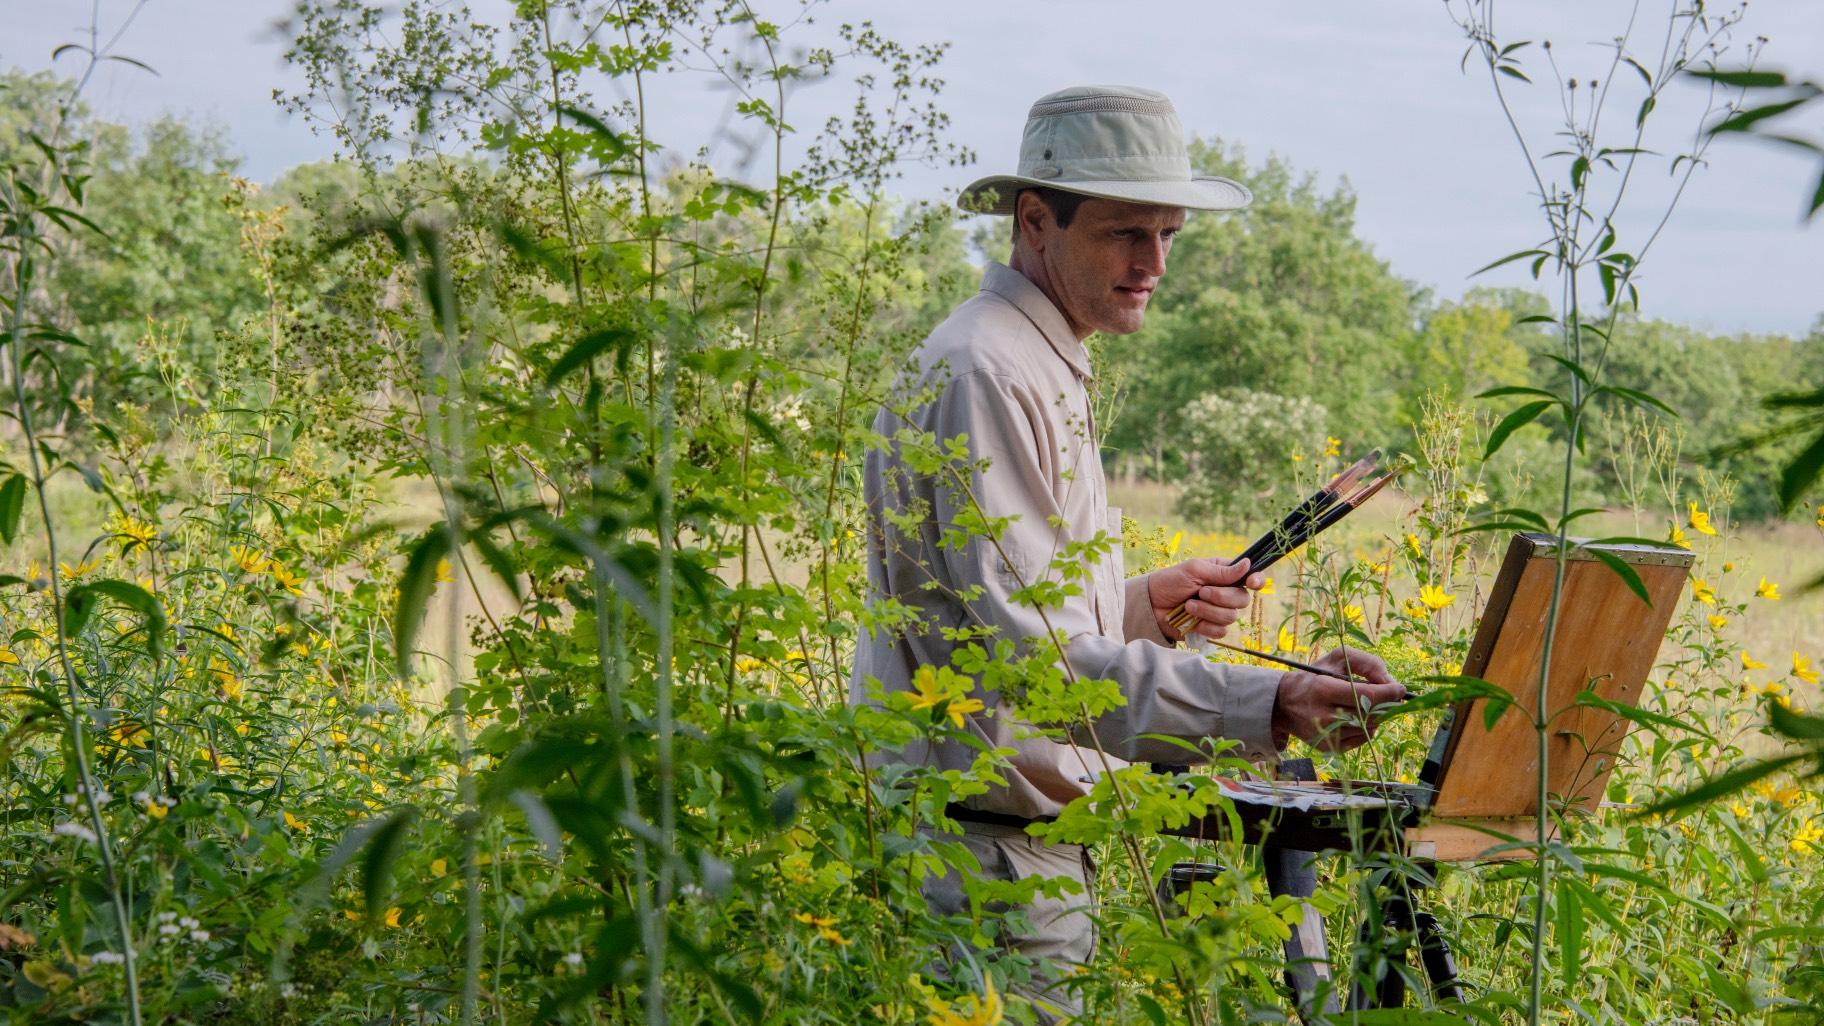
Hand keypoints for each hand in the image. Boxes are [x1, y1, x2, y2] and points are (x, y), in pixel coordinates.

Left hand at [1149, 557, 1264, 640]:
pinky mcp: (1210, 629)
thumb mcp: (1194, 570)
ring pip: (1231, 617)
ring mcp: (1219, 612)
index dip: (1257, 580)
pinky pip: (1221, 631)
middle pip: (1243, 600)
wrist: (1151, 605)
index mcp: (1225, 574)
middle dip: (1220, 597)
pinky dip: (1205, 626)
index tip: (1250, 583)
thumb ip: (1221, 571)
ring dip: (1207, 611)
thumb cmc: (1170, 581)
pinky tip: (1192, 621)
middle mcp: (1226, 593)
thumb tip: (1248, 564)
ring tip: (1188, 605)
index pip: (1251, 577)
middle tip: (1200, 592)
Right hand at [1270, 647, 1406, 751]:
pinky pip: (1362, 739)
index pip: (1368, 695)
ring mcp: (1327, 735)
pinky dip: (1367, 727)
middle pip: (1372, 714)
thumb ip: (1367, 663)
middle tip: (1390, 695)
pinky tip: (1358, 717)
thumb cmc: (1314, 677)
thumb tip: (1390, 683)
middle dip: (1386, 704)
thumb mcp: (1337, 659)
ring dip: (1376, 716)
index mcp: (1324, 690)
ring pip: (1369, 728)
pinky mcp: (1329, 748)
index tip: (1400, 688)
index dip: (1390, 692)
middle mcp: (1324, 716)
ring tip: (1369, 704)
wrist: (1283, 703)